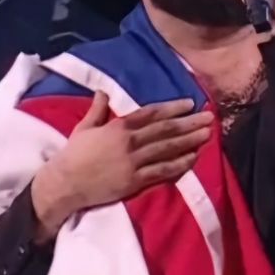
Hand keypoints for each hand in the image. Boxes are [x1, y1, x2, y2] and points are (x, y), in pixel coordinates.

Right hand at [29, 92, 213, 242]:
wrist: (65, 183)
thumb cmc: (73, 155)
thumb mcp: (84, 127)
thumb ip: (97, 109)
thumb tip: (103, 91)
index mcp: (118, 127)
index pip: (151, 114)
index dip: (172, 108)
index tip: (189, 104)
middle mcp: (130, 142)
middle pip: (165, 130)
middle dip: (189, 123)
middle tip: (209, 117)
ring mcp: (134, 162)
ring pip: (168, 149)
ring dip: (190, 141)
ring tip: (207, 135)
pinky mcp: (135, 181)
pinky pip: (162, 171)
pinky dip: (179, 164)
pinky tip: (193, 158)